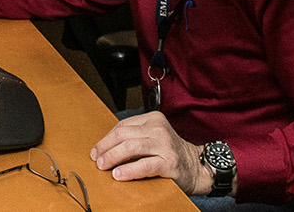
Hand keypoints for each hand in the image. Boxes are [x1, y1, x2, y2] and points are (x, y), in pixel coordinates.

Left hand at [89, 112, 211, 194]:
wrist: (197, 167)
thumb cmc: (170, 154)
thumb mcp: (153, 138)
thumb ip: (134, 137)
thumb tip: (104, 148)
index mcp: (153, 119)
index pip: (122, 126)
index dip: (106, 139)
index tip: (96, 150)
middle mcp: (159, 129)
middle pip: (123, 135)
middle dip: (106, 148)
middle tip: (97, 160)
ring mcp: (165, 144)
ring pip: (131, 147)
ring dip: (113, 157)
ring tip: (103, 166)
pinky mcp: (169, 162)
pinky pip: (144, 165)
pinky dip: (128, 170)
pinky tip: (118, 175)